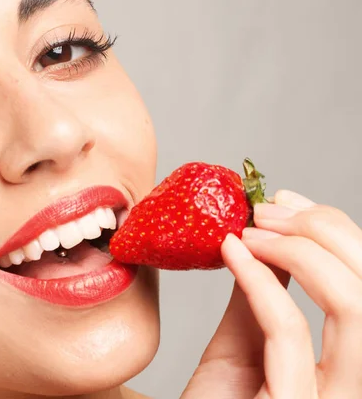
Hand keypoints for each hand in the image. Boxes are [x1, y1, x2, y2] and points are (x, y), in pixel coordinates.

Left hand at [182, 190, 361, 397]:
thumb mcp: (245, 341)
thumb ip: (263, 294)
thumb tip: (264, 237)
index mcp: (353, 360)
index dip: (336, 231)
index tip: (284, 201)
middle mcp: (358, 381)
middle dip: (323, 231)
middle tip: (265, 210)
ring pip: (356, 305)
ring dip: (301, 251)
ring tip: (249, 230)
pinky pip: (291, 332)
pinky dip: (262, 281)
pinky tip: (232, 252)